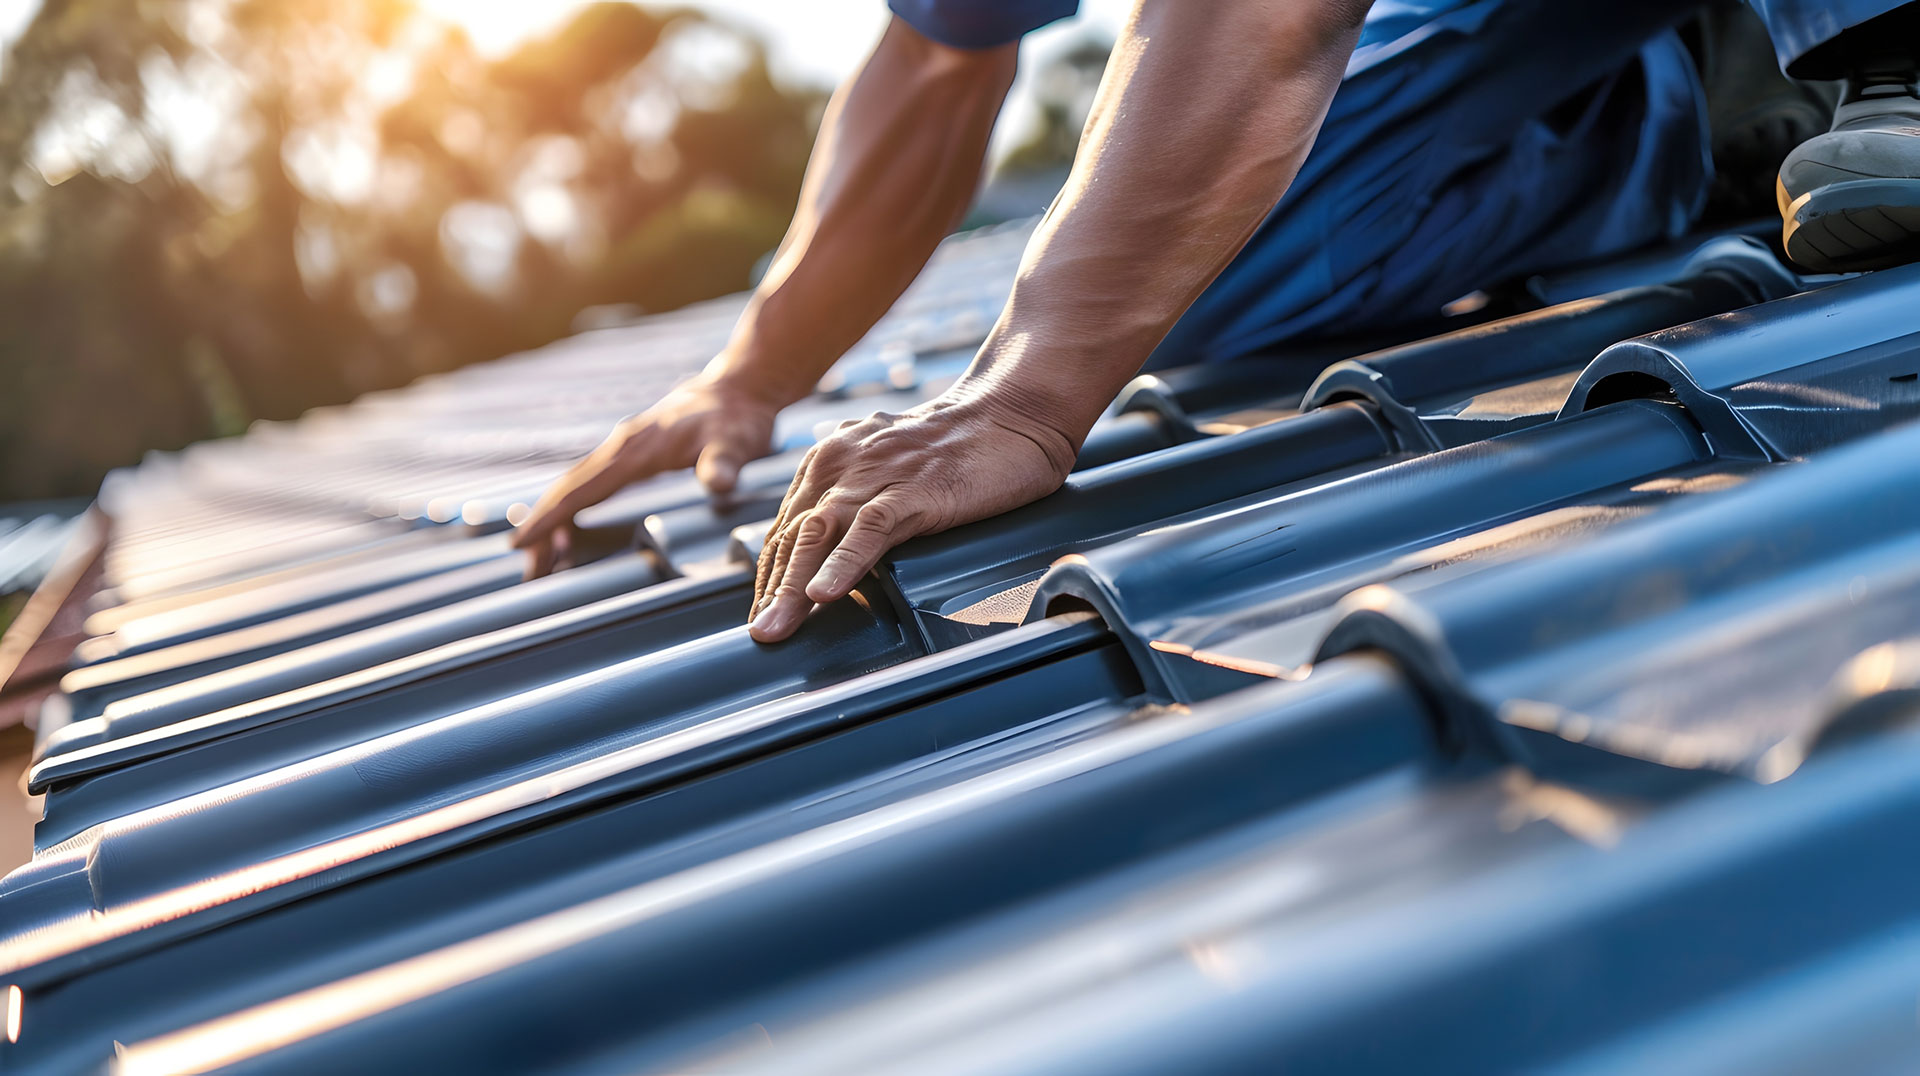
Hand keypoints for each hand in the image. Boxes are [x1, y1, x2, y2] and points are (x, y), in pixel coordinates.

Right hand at [513, 371, 777, 577]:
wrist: (740, 388)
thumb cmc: (737, 419)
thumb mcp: (737, 443)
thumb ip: (724, 464)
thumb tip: (718, 485)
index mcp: (636, 450)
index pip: (582, 488)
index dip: (550, 517)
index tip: (521, 543)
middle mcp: (621, 447)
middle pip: (568, 490)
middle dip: (542, 528)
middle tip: (527, 571)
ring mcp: (624, 449)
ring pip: (576, 487)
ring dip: (554, 521)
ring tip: (541, 562)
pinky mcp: (633, 453)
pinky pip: (591, 483)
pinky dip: (573, 508)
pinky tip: (571, 531)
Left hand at [748, 393, 1077, 641]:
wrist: (1011, 416)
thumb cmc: (957, 452)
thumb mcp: (889, 473)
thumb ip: (860, 504)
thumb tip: (840, 559)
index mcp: (829, 461)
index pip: (786, 528)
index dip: (772, 577)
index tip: (767, 616)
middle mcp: (840, 464)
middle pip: (791, 536)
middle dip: (771, 590)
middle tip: (762, 635)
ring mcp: (874, 475)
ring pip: (817, 535)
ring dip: (791, 587)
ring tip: (777, 628)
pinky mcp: (911, 489)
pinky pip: (868, 531)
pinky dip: (843, 563)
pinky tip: (825, 594)